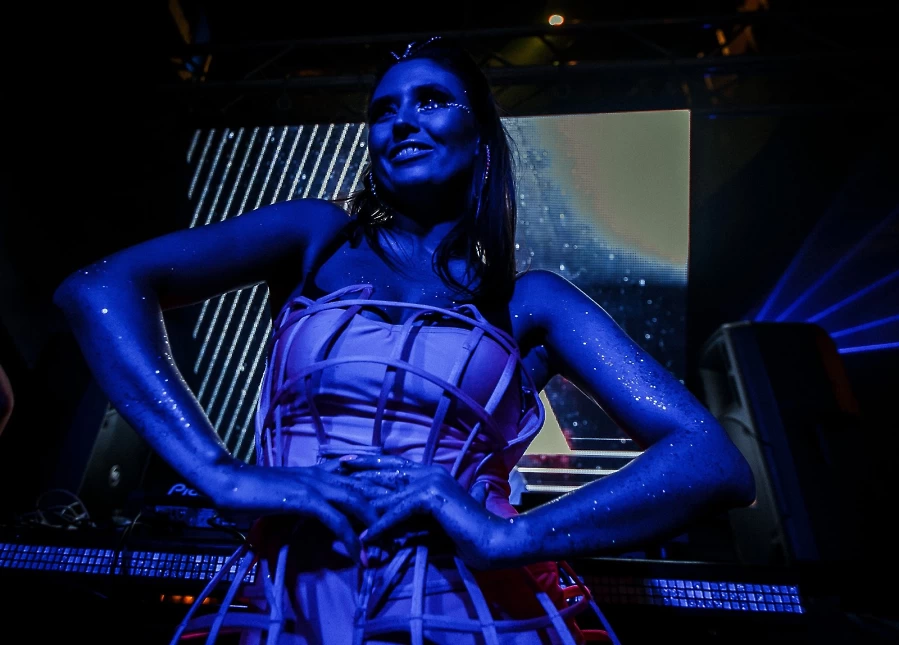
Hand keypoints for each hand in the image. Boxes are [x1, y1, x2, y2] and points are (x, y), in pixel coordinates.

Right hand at [217, 461, 389, 564]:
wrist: (229, 480)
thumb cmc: (254, 490)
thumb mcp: (289, 495)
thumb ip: (308, 501)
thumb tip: (323, 516)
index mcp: (322, 472)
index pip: (361, 479)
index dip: (382, 492)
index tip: (399, 507)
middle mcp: (324, 474)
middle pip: (368, 489)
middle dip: (388, 509)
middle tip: (406, 528)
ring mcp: (316, 484)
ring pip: (358, 503)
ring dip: (375, 526)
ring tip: (389, 547)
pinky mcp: (305, 497)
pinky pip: (337, 519)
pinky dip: (351, 538)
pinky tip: (360, 554)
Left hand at [338, 455, 504, 569]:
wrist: (495, 540)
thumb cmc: (468, 534)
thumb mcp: (434, 521)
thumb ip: (415, 516)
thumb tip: (396, 524)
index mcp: (430, 473)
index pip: (392, 466)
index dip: (368, 463)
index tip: (343, 462)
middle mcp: (428, 472)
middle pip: (384, 472)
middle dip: (356, 473)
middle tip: (329, 471)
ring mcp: (430, 482)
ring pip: (386, 492)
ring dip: (360, 501)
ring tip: (335, 504)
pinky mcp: (431, 498)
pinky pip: (398, 513)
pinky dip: (379, 527)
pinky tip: (363, 537)